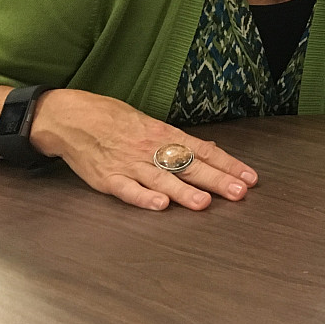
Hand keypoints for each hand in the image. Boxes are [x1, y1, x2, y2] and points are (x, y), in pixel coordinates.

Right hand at [30, 90, 258, 210]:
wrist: (74, 118)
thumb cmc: (116, 120)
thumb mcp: (152, 126)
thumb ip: (179, 143)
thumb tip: (211, 153)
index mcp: (166, 135)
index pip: (205, 150)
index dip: (228, 164)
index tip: (250, 178)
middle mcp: (152, 149)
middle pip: (190, 166)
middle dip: (216, 180)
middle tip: (239, 192)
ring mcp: (131, 164)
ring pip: (162, 179)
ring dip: (184, 192)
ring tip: (204, 203)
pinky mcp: (109, 178)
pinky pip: (128, 189)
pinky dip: (143, 198)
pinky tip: (159, 205)